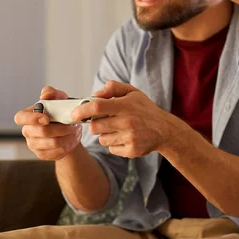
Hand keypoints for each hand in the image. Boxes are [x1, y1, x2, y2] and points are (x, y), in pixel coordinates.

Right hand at [14, 86, 81, 160]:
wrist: (70, 130)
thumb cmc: (61, 111)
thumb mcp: (59, 98)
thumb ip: (52, 93)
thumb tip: (45, 95)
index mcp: (28, 116)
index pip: (20, 118)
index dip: (32, 119)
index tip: (47, 119)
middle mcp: (28, 131)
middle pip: (42, 131)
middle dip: (61, 128)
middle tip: (72, 124)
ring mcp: (33, 144)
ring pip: (52, 142)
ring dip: (67, 136)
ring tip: (73, 131)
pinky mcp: (42, 154)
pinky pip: (56, 152)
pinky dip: (67, 145)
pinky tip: (69, 140)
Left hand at [71, 80, 186, 157]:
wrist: (165, 130)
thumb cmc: (145, 109)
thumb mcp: (133, 92)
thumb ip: (113, 88)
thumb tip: (96, 94)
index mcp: (126, 106)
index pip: (97, 107)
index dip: (82, 110)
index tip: (74, 114)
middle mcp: (127, 122)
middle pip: (95, 126)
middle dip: (95, 124)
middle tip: (103, 121)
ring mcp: (129, 138)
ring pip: (102, 139)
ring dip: (105, 135)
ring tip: (118, 129)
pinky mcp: (131, 150)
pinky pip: (111, 149)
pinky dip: (114, 144)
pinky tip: (125, 138)